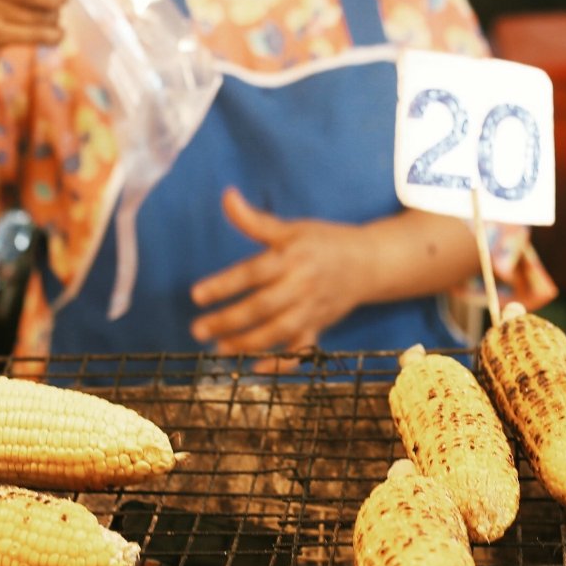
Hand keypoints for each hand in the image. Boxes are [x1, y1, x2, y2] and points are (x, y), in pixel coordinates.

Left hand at [188, 189, 370, 355]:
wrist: (368, 263)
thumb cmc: (324, 242)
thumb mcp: (292, 228)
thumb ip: (255, 220)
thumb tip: (226, 196)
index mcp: (292, 258)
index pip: (253, 273)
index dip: (224, 284)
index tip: (197, 295)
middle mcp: (301, 285)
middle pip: (263, 307)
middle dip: (229, 320)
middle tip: (198, 329)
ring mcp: (311, 309)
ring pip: (279, 331)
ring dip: (248, 344)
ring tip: (219, 349)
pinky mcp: (319, 326)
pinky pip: (302, 349)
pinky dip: (283, 362)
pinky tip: (258, 369)